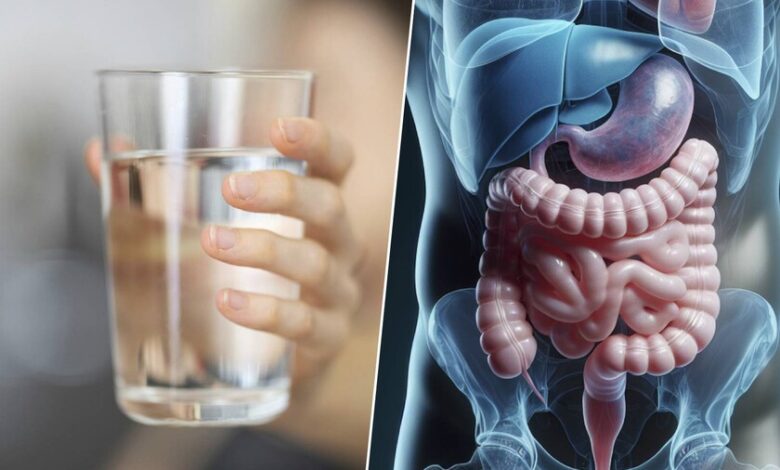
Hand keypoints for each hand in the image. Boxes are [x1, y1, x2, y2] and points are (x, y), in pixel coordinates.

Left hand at [84, 118, 362, 380]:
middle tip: (233, 189)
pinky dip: (266, 312)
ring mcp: (336, 292)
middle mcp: (337, 244)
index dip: (318, 141)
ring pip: (315, 263)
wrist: (272, 359)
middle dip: (284, 192)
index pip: (336, 162)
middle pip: (329, 206)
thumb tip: (100, 152)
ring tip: (212, 242)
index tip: (277, 129)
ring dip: (265, 249)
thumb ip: (157, 190)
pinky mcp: (325, 338)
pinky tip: (227, 301)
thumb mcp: (208, 227)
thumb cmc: (246, 277)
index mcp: (315, 206)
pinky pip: (304, 324)